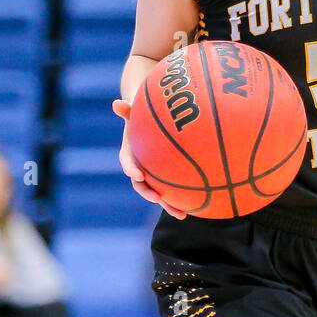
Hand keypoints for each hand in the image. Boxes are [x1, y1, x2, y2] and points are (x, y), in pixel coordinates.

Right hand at [113, 98, 187, 218]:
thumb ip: (128, 109)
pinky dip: (185, 198)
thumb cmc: (142, 116)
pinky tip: (200, 206)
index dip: (131, 169)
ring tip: (183, 214)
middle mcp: (140, 168)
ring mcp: (153, 175)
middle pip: (143, 185)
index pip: (128, 163)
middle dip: (150, 194)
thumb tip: (116, 102)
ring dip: (170, 205)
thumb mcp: (136, 111)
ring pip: (160, 193)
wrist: (147, 124)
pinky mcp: (166, 179)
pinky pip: (174, 190)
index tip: (138, 175)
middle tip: (159, 199)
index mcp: (130, 153)